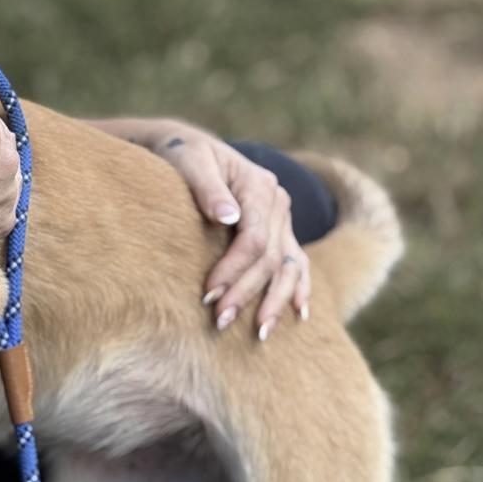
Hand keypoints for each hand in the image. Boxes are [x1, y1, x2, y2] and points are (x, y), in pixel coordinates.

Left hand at [142, 120, 310, 339]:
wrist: (190, 147)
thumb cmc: (182, 154)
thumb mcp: (189, 160)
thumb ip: (206, 187)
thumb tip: (227, 216)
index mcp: (258, 185)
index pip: (254, 238)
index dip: (233, 269)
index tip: (208, 295)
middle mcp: (278, 202)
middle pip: (270, 258)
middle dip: (246, 293)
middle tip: (219, 321)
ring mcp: (282, 218)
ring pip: (289, 266)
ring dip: (275, 301)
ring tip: (259, 334)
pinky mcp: (280, 230)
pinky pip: (298, 263)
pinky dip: (299, 288)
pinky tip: (299, 315)